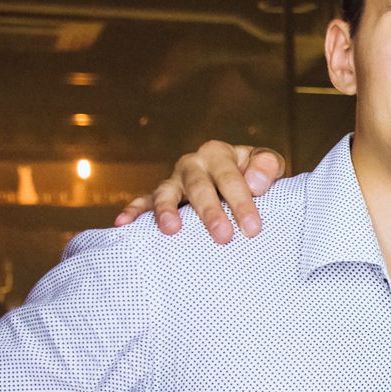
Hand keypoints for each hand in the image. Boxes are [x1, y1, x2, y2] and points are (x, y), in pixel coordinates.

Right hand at [112, 142, 287, 242]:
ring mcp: (174, 181)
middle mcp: (193, 164)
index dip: (241, 203)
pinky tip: (123, 224)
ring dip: (166, 210)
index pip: (231, 179)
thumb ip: (266, 167)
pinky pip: (143, 202)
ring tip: (171, 229)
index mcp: (219, 154)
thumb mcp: (267, 164)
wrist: (237, 176)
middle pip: (199, 187)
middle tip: (222, 237)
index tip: (252, 228)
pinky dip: (133, 211)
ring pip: (166, 192)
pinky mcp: (159, 196)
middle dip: (209, 212)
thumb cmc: (253, 174)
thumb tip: (255, 182)